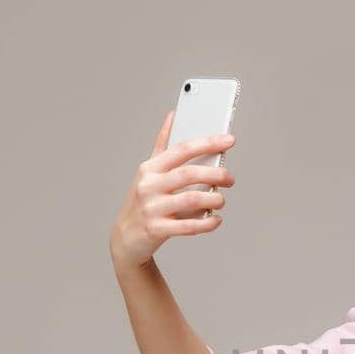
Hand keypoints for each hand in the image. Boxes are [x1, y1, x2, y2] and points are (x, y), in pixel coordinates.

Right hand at [110, 109, 236, 269]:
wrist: (124, 237)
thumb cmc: (142, 201)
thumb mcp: (148, 171)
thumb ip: (162, 144)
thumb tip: (174, 115)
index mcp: (150, 168)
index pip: (182, 149)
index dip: (208, 143)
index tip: (229, 140)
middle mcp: (149, 185)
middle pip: (189, 174)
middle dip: (216, 174)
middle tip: (230, 178)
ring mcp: (151, 208)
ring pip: (191, 200)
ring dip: (213, 199)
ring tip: (221, 200)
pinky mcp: (156, 229)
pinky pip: (188, 226)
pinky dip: (207, 223)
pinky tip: (216, 220)